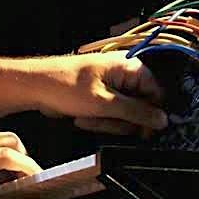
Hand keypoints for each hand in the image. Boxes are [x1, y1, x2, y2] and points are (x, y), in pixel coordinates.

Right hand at [0, 126, 41, 198]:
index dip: (0, 156)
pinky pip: (8, 158)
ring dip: (26, 160)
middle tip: (21, 176)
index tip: (5, 173)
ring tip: (32, 178)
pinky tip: (32, 177)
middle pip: (4, 137)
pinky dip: (25, 166)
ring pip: (11, 143)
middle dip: (18, 154)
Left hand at [36, 52, 168, 135]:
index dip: (152, 114)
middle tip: (102, 120)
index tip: (143, 132)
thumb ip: (136, 112)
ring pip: (125, 115)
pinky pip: (111, 116)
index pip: (157, 93)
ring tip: (87, 117)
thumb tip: (162, 120)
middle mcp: (123, 74)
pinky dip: (99, 121)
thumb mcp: (105, 103)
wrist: (37, 87)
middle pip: (141, 107)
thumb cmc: (67, 87)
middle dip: (121, 121)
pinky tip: (83, 118)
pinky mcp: (102, 98)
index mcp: (129, 67)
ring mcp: (112, 87)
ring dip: (107, 123)